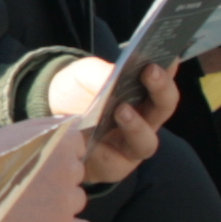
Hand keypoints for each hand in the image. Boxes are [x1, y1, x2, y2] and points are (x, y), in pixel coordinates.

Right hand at [0, 119, 94, 221]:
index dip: (55, 156)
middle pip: (75, 175)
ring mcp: (67, 200)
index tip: (33, 164)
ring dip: (58, 205)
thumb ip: (48, 126)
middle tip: (22, 187)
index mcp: (61, 140)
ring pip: (76, 201)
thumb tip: (74, 124)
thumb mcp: (12, 132)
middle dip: (56, 180)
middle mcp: (70, 167)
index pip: (77, 148)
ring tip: (23, 207)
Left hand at [37, 60, 172, 182]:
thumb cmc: (76, 95)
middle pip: (164, 107)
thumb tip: (114, 74)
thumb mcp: (82, 76)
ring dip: (136, 126)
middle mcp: (145, 119)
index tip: (170, 54)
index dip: (170, 67)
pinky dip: (105, 151)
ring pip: (146, 142)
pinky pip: (116, 164)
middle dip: (161, 89)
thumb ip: (99, 73)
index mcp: (143, 93)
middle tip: (150, 71)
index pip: (164, 79)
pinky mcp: (113, 167)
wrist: (50, 122)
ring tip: (122, 110)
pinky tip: (91, 140)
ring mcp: (131, 145)